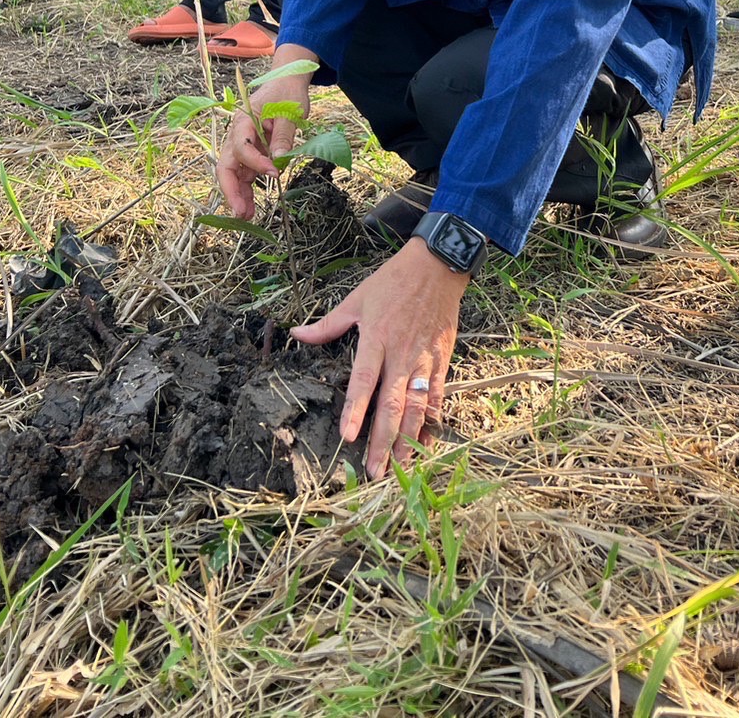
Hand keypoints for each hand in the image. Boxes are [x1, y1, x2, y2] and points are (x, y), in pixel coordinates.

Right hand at [214, 48, 313, 218]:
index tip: (275, 173)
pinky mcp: (250, 153)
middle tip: (241, 211)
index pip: (242, 147)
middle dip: (231, 190)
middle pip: (226, 165)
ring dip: (238, 194)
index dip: (256, 163)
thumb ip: (283, 138)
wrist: (285, 84)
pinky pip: (244, 174)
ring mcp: (242, 146)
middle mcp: (236, 135)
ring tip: (247, 216)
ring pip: (233, 173)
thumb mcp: (289, 114)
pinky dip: (247, 190)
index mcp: (243, 121)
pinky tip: (251, 206)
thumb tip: (277, 163)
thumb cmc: (286, 93)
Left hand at [293, 239, 465, 477]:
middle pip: (392, 403)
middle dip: (383, 440)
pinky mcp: (441, 359)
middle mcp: (401, 352)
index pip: (365, 380)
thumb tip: (297, 335)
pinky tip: (426, 440)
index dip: (356, 409)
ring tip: (399, 467)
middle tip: (375, 471)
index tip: (348, 437)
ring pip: (416, 406)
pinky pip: (436, 394)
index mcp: (377, 337)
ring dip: (407, 438)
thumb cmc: (393, 280)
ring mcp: (424, 358)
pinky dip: (431, 419)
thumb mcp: (356, 298)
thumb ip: (328, 324)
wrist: (438, 266)